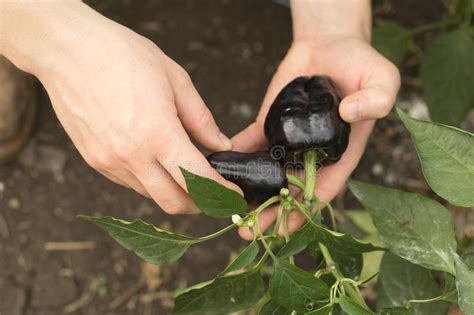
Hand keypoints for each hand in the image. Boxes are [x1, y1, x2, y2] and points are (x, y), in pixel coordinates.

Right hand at [1, 2, 237, 213]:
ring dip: (173, 192)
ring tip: (185, 174)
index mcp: (157, 134)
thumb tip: (220, 146)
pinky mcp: (94, 161)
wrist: (66, 51)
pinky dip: (149, 181)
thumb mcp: (175, 80)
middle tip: (214, 193)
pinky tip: (156, 161)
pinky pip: (129, 183)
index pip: (197, 180)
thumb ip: (201, 120)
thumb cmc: (122, 56)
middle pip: (173, 203)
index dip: (221, 193)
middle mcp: (132, 156)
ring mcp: (109, 162)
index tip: (234, 195)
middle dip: (200, 205)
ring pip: (150, 196)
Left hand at [233, 37, 399, 238]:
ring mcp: (289, 141)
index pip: (322, 190)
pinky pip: (252, 142)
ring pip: (268, 173)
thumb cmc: (361, 65)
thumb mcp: (380, 79)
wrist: (331, 44)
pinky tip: (220, 166)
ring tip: (229, 208)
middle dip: (270, 211)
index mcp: (340, 153)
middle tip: (247, 229)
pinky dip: (237, 155)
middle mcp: (312, 154)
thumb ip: (376, 98)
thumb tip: (351, 112)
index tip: (284, 230)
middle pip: (289, 190)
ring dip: (250, 192)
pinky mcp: (270, 124)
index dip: (303, 212)